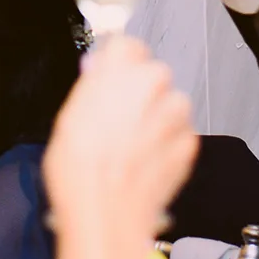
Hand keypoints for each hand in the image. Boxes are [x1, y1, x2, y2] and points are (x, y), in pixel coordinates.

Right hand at [43, 35, 196, 243]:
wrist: (106, 212)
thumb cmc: (79, 168)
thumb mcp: (69, 114)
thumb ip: (92, 88)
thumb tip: (99, 77)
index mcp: (120, 68)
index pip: (126, 45)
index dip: (116, 64)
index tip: (109, 78)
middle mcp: (154, 84)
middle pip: (151, 75)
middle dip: (138, 92)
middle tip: (115, 118)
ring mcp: (176, 114)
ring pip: (169, 104)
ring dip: (155, 117)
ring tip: (129, 145)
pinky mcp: (190, 143)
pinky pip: (180, 134)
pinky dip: (166, 143)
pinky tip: (142, 161)